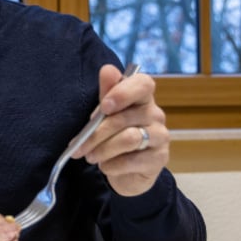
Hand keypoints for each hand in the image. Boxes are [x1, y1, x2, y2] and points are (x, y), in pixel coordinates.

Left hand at [70, 64, 168, 195]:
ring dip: (103, 149)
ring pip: (129, 139)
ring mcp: (160, 136)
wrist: (125, 169)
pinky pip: (133, 160)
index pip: (143, 84)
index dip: (123, 92)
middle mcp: (155, 114)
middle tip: (79, 146)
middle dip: (97, 133)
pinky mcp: (159, 158)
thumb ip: (106, 93)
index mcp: (142, 97)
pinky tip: (106, 166)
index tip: (104, 106)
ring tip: (90, 156)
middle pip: (125, 117)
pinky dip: (113, 165)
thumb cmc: (113, 134)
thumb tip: (107, 70)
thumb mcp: (105, 113)